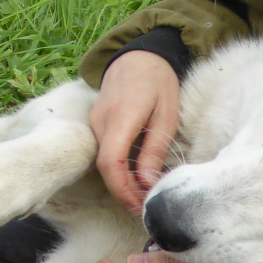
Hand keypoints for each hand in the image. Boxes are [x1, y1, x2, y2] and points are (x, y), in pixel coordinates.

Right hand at [89, 50, 180, 210]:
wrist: (138, 54)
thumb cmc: (158, 82)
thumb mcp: (167, 115)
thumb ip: (154, 149)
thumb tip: (146, 182)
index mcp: (121, 117)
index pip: (111, 162)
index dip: (123, 190)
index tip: (139, 206)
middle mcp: (101, 121)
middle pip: (105, 167)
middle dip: (123, 192)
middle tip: (145, 208)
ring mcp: (95, 121)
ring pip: (103, 161)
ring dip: (121, 182)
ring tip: (143, 195)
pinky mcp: (97, 122)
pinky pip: (104, 151)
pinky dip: (118, 169)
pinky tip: (135, 177)